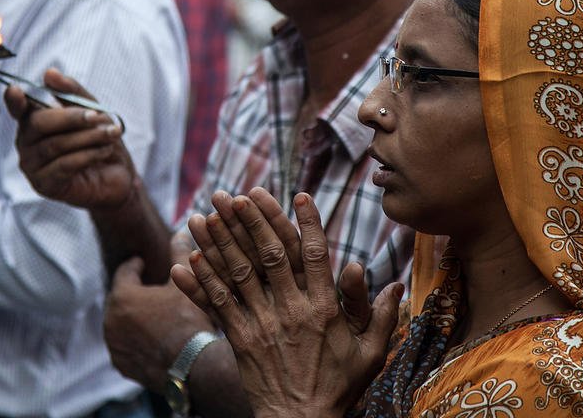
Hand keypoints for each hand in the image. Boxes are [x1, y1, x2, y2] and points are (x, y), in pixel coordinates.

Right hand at [3, 69, 136, 208]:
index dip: (13, 100)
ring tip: (110, 133)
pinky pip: (64, 165)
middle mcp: (26, 142)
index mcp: (33, 120)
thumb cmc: (99, 138)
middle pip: (39, 123)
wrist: (116, 174)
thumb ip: (71, 91)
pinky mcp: (44, 185)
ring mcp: (32, 165)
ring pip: (55, 144)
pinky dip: (88, 155)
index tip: (15, 90)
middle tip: (97, 116)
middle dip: (71, 117)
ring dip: (88, 137)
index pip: (17, 108)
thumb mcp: (91, 108)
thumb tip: (49, 73)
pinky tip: (105, 150)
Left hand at [104, 256, 215, 390]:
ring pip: (120, 323)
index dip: (135, 266)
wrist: (194, 367)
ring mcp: (114, 345)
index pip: (124, 273)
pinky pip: (123, 345)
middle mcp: (110, 321)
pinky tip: (150, 337)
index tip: (143, 263)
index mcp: (122, 297)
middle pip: (120, 299)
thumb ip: (180, 254)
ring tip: (151, 314)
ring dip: (131, 317)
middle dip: (134, 293)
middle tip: (149, 289)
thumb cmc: (189, 322)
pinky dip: (133, 339)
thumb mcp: (187, 283)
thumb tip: (181, 231)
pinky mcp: (121, 364)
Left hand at [171, 189, 402, 417]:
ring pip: (239, 273)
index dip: (307, 223)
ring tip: (205, 213)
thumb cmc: (339, 388)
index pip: (317, 255)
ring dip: (220, 241)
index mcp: (325, 309)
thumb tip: (396, 284)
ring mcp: (263, 324)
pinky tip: (186, 259)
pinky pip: (218, 305)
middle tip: (237, 194)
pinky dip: (201, 281)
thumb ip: (382, 316)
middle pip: (271, 255)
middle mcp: (292, 310)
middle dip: (253, 220)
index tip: (299, 194)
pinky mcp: (240, 340)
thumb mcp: (371, 353)